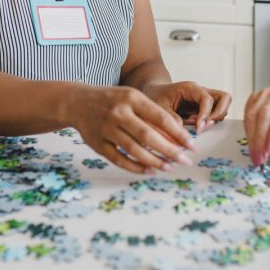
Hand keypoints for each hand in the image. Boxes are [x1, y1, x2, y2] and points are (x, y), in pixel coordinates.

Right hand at [71, 85, 196, 173]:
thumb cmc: (114, 100)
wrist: (78, 102)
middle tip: (185, 161)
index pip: (160, 117)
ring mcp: (106, 129)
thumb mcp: (133, 98)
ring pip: (134, 150)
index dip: (178, 133)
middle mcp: (119, 113)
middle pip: (148, 136)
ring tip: (169, 168)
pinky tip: (149, 171)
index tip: (191, 145)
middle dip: (169, 151)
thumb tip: (177, 137)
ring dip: (154, 161)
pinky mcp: (97, 144)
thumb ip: (152, 114)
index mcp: (132, 98)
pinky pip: (119, 159)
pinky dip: (135, 167)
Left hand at [143, 81, 231, 132]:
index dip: (205, 115)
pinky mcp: (205, 107)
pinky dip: (210, 121)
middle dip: (219, 114)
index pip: (207, 99)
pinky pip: (216, 113)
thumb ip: (171, 119)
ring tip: (198, 126)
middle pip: (224, 98)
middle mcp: (202, 91)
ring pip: (223, 105)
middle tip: (205, 126)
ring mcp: (205, 98)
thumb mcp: (159, 108)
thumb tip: (184, 133)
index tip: (198, 128)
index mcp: (190, 88)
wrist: (155, 92)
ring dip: (215, 119)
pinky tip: (196, 126)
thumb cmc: (156, 97)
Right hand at [244, 84, 269, 166]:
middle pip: (266, 113)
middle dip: (261, 138)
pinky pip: (248, 112)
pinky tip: (252, 141)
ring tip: (255, 154)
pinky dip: (248, 129)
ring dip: (252, 136)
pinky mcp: (256, 95)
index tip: (269, 150)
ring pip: (254, 113)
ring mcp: (268, 91)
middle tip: (259, 157)